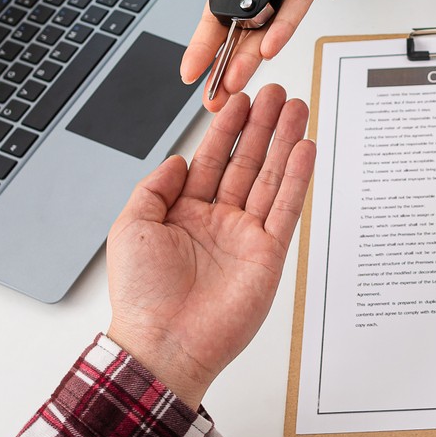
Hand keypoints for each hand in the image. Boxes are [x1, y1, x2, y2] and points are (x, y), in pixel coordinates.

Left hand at [106, 84, 315, 408]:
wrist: (164, 343)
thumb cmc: (142, 295)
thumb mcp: (131, 226)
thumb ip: (155, 188)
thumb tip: (178, 159)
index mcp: (184, 214)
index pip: (211, 160)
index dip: (227, 129)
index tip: (241, 99)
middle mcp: (218, 222)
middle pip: (247, 163)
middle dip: (263, 127)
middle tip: (279, 93)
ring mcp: (246, 237)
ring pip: (270, 178)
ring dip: (286, 143)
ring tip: (299, 109)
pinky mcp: (268, 256)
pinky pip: (285, 209)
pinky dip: (297, 179)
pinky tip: (305, 149)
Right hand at [162, 0, 377, 109]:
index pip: (216, 18)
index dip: (204, 46)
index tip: (189, 73)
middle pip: (242, 33)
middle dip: (227, 67)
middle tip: (213, 99)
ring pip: (270, 27)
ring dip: (252, 55)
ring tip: (234, 81)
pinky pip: (298, 3)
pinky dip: (283, 24)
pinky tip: (270, 46)